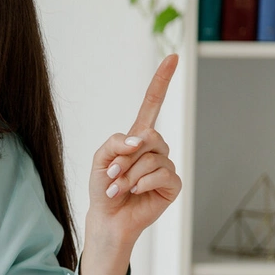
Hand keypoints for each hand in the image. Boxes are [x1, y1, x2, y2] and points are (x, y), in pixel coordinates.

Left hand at [80, 54, 181, 274]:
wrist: (108, 217)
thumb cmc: (103, 187)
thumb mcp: (100, 159)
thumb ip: (115, 142)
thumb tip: (140, 139)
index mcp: (138, 137)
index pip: (152, 104)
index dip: (162, 81)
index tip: (173, 57)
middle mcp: (155, 149)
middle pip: (150, 136)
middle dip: (126, 157)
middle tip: (112, 174)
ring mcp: (166, 166)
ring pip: (153, 157)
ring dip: (129, 174)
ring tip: (118, 188)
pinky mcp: (173, 185)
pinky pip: (162, 174)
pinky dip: (142, 183)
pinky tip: (133, 192)